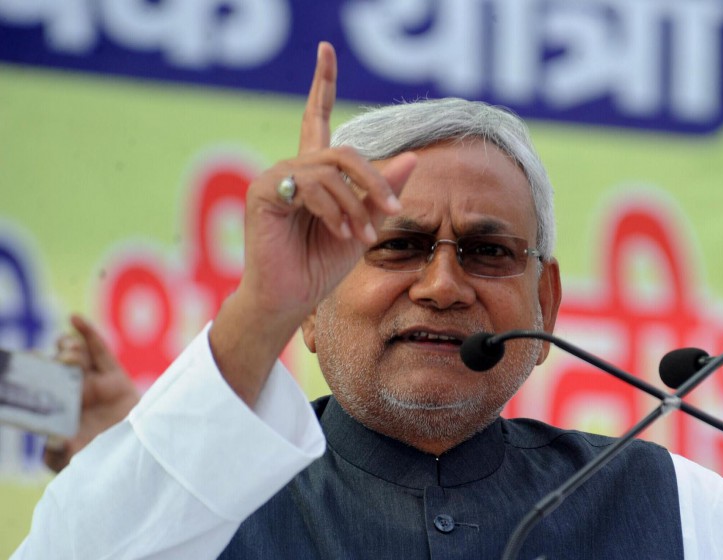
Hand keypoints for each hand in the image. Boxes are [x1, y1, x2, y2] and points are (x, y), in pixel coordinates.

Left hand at [43, 314, 139, 472]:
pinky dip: (88, 333)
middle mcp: (74, 393)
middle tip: (48, 360)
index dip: (31, 372)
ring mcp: (95, 383)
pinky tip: (75, 319)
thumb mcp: (68, 463)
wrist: (134, 461)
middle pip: (57, 365)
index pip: (39, 384)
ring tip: (66, 353)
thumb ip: (55, 454)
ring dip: (67, 348)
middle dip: (50, 358)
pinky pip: (101, 351)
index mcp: (58, 410)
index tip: (21, 364)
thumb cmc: (99, 463)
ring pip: (76, 356)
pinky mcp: (116, 378)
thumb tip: (52, 439)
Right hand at [210, 42, 416, 404]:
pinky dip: (334, 210)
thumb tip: (412, 157)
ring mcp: (275, 178)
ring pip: (331, 169)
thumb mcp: (365, 225)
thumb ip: (383, 192)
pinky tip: (340, 233)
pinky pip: (311, 186)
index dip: (321, 84)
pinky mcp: (263, 192)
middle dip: (374, 179)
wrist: (291, 299)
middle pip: (344, 151)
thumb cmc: (321, 266)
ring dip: (356, 203)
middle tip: (392, 208)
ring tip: (363, 236)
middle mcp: (294, 169)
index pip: (316, 118)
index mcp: (315, 174)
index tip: (325, 50)